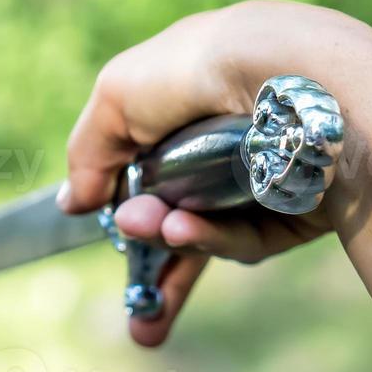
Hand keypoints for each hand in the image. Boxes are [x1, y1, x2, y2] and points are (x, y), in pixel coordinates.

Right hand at [61, 1, 371, 346]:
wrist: (287, 77)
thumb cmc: (198, 70)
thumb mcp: (117, 97)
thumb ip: (89, 154)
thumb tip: (73, 206)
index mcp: (194, 101)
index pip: (155, 164)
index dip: (127, 204)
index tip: (108, 233)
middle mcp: (233, 141)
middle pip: (185, 217)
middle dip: (155, 261)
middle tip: (132, 301)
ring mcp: (267, 180)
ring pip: (213, 235)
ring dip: (173, 240)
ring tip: (148, 231)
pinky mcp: (297, 212)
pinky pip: (246, 239)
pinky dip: (212, 238)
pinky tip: (181, 232)